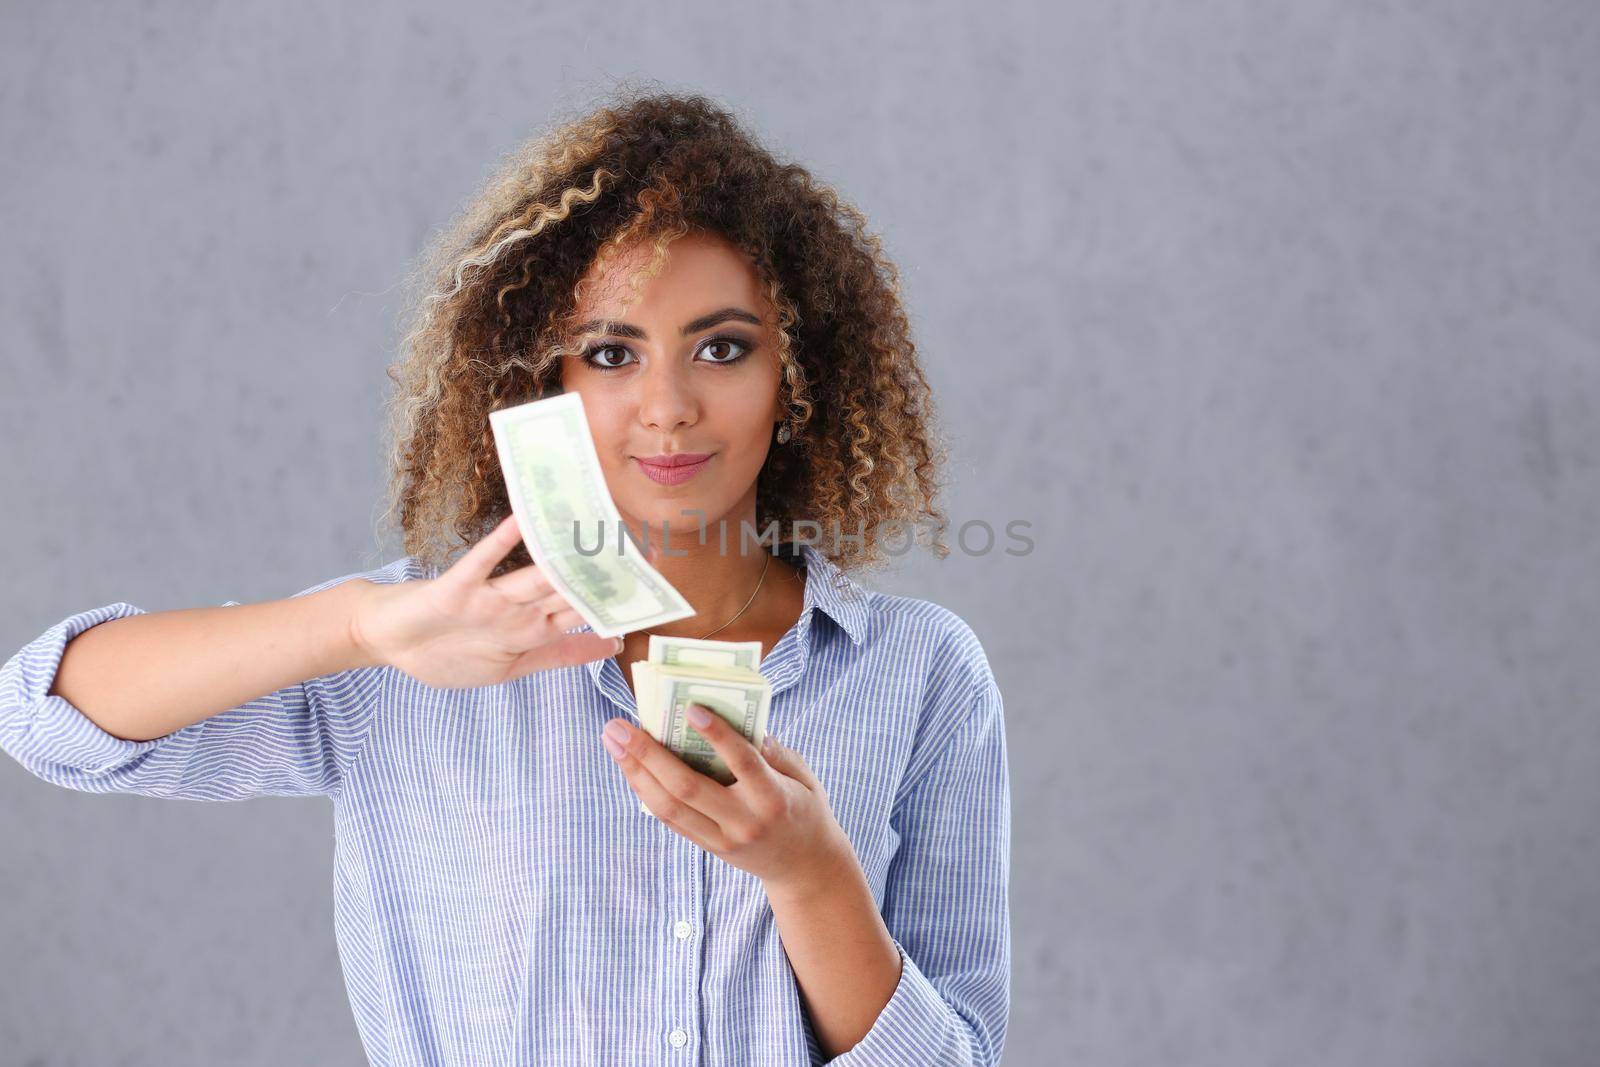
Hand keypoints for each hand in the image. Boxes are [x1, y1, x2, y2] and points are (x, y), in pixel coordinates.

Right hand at [350, 514, 635, 687]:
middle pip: (572, 588)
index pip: (588, 612)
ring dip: (570, 555)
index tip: (661, 590)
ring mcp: (489, 599)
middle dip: (610, 575)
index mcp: (535, 627)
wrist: (389, 639)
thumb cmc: (450, 650)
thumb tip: (609, 647)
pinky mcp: (457, 589)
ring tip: (605, 531)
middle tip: (651, 551)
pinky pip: (482, 564)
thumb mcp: (512, 664)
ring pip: (538, 575)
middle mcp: (518, 609)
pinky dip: (502, 544)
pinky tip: (524, 521)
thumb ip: (560, 654)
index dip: (622, 603)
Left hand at [600, 706, 856, 893]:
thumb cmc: (805, 809)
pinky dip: (646, 791)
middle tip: (619, 726)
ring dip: (635, 772)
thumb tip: (738, 723)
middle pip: (687, 787)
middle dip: (648, 754)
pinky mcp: (708, 847)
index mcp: (773, 798)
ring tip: (613, 742)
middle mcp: (743, 821)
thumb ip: (774, 752)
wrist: (804, 868)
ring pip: (669, 807)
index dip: (718, 736)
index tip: (692, 709)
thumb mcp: (804, 777)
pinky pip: (670, 819)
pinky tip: (629, 767)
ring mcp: (722, 839)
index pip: (743, 763)